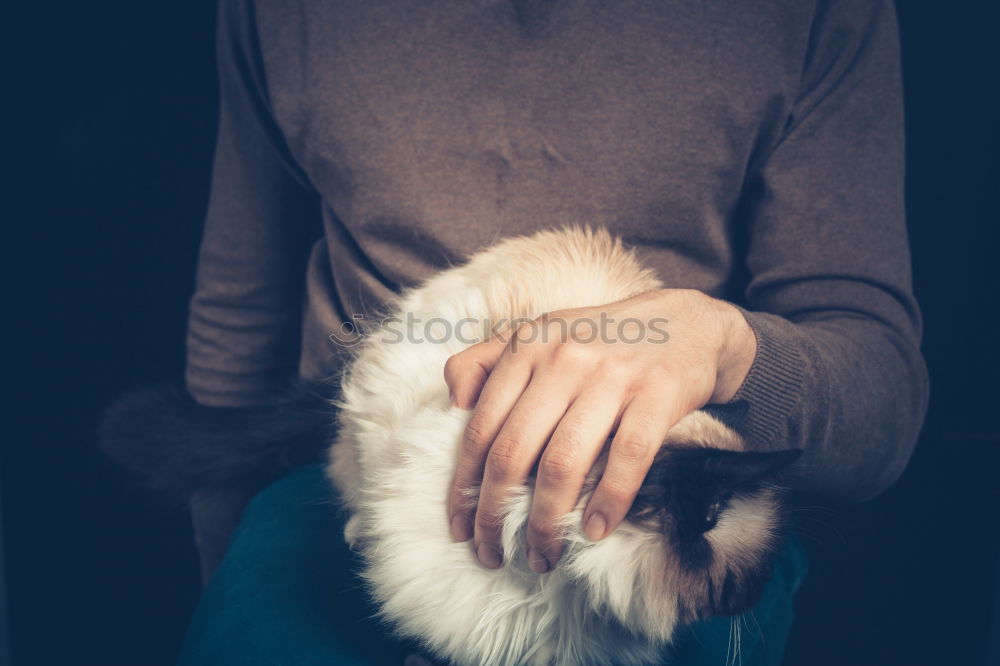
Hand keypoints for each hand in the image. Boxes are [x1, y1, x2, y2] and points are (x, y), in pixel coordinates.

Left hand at [444, 288, 755, 572]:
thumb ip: (486, 360)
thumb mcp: (539, 335)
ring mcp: (612, 375)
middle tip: (493, 553)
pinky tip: (595, 530)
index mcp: (526, 346)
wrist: (687, 323)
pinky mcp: (658, 393)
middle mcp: (563, 358)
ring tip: (542, 555)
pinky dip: (609, 501)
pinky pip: (627, 458)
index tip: (459, 526)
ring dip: (548, 522)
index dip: (464, 485)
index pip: (481, 428)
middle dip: (496, 514)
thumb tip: (453, 400)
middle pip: (514, 452)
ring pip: (563, 463)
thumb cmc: (601, 341)